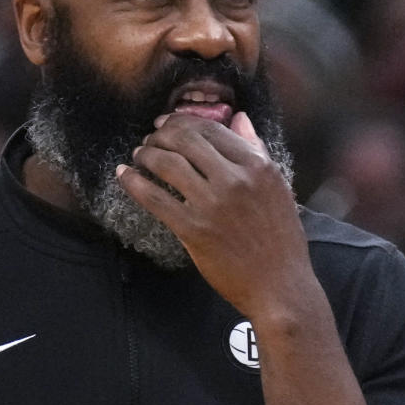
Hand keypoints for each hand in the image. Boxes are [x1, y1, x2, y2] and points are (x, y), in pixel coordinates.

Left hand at [116, 112, 313, 319]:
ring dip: (145, 154)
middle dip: (160, 135)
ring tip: (138, 156)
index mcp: (257, 165)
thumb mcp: (278, 186)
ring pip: (167, 163)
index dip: (181, 122)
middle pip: (185, 140)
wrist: (280, 286)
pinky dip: (134, 182)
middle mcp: (235, 179)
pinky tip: (124, 175)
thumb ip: (257, 149)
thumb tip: (240, 117)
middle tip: (149, 140)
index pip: (210, 129)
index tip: (166, 125)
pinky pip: (155, 197)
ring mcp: (212, 204)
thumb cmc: (281, 239)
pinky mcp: (193, 229)